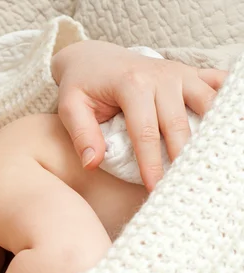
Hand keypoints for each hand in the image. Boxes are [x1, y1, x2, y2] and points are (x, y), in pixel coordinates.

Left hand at [51, 40, 226, 190]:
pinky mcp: (190, 73)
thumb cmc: (81, 86)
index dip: (151, 164)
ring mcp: (180, 73)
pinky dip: (227, 103)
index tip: (156, 190)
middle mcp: (161, 76)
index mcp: (132, 85)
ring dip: (211, 133)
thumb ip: (81, 134)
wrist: (94, 58)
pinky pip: (218, 84)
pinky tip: (231, 125)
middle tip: (186, 186)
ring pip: (206, 106)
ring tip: (210, 163)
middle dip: (183, 158)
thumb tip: (92, 163)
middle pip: (179, 124)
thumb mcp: (70, 107)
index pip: (145, 132)